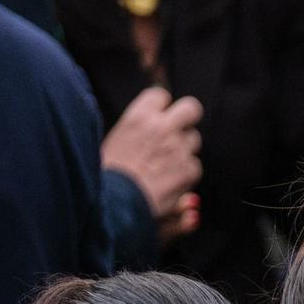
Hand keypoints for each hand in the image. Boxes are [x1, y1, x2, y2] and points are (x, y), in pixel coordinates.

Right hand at [101, 86, 202, 224]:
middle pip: (191, 108)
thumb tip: (147, 122)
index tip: (157, 117)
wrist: (115, 207)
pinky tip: (168, 181)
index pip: (160, 96)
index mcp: (138, 117)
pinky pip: (194, 165)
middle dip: (186, 118)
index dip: (160, 108)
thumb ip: (136, 128)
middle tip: (177, 131)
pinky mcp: (189, 169)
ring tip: (164, 165)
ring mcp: (178, 148)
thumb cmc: (108, 178)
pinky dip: (186, 173)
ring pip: (194, 139)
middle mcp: (161, 128)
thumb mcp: (114, 142)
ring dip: (184, 149)